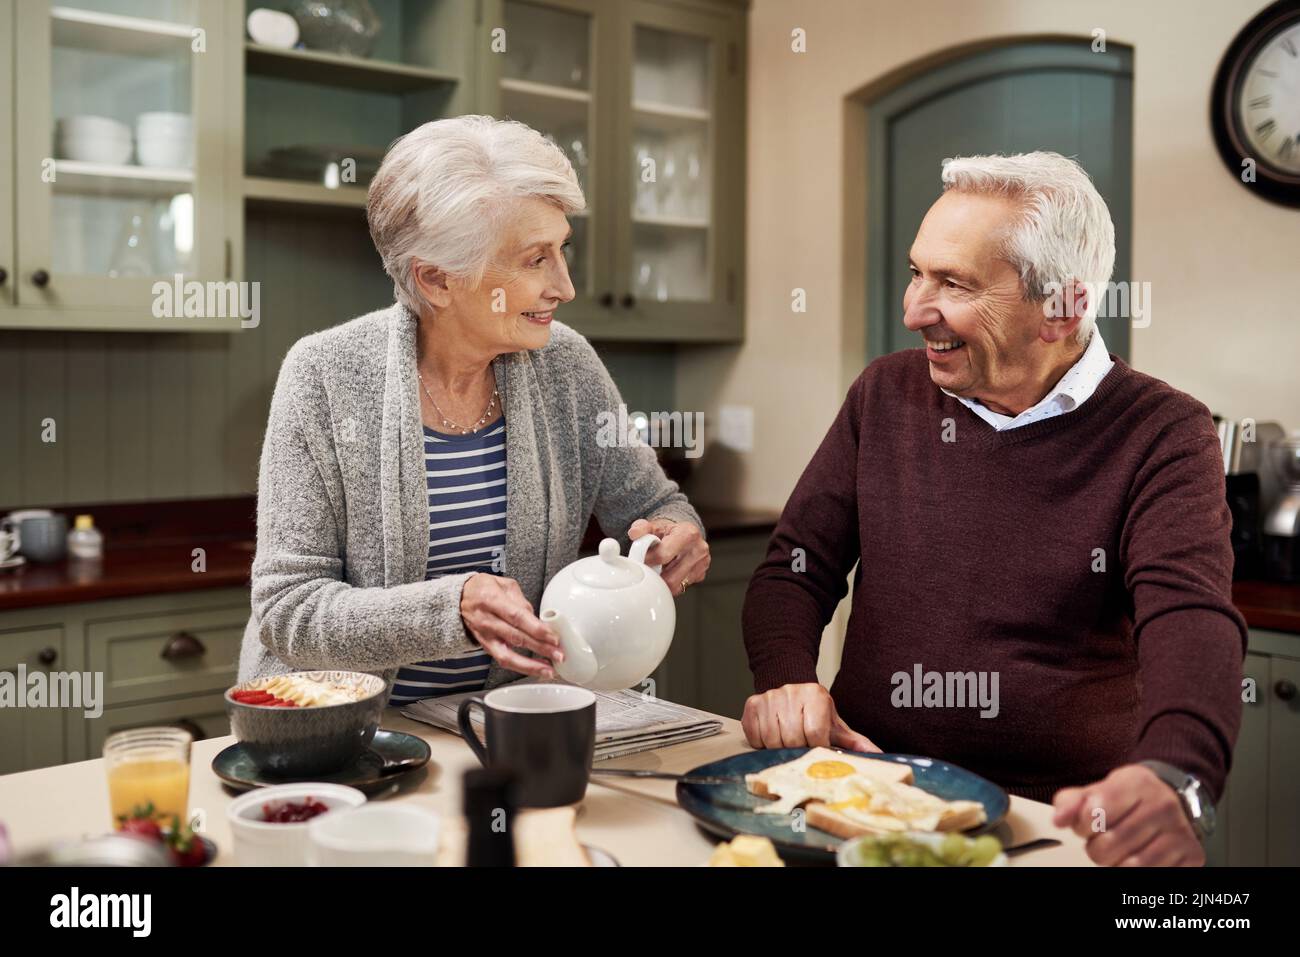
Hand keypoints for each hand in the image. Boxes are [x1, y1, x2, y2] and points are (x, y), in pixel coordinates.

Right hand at [459, 574, 562, 678]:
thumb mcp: (504, 585)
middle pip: (516, 638)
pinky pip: (503, 660)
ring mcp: (485, 636)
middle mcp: (487, 620)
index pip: (517, 617)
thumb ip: (522, 601)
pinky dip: (521, 667)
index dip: (536, 629)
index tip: (553, 637)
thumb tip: (538, 618)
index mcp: (492, 600)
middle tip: (558, 654)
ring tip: (549, 669)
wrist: (460, 598)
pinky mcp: (486, 646)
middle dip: (540, 648)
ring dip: (531, 665)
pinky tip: (536, 668)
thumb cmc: (483, 589)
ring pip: (508, 656)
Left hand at [628, 518, 709, 595]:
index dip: (648, 559)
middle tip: (649, 567)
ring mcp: (702, 564)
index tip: (642, 558)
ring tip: (659, 568)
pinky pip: (680, 588)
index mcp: (688, 533)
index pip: (663, 555)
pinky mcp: (701, 575)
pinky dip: (670, 583)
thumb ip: (641, 527)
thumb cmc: (668, 531)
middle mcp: (699, 549)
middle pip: (670, 576)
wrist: (683, 533)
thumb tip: (634, 533)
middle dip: (655, 574)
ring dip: (662, 580)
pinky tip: (668, 572)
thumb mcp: (654, 525)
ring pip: (675, 586)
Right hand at [741, 683, 880, 751]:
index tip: (816, 746)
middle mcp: (791, 693)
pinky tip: (772, 734)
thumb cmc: (814, 712)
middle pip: (792, 738)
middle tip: (800, 744)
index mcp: (816, 696)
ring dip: (779, 747)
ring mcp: (770, 698)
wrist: (790, 688)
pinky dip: (762, 742)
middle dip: (797, 748)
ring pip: (772, 739)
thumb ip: (856, 742)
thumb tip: (880, 756)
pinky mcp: (752, 704)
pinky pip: (754, 736)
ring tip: (787, 739)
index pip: (814, 732)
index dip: (815, 746)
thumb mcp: (835, 724)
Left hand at [1052, 764, 1204, 865]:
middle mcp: (1162, 804)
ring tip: (1118, 850)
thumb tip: (1058, 818)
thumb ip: (1072, 802)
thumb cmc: (1130, 797)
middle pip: (1109, 844)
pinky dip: (1137, 871)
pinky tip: (1137, 856)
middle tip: (1102, 840)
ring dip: (1115, 863)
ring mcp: (1180, 830)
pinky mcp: (1192, 854)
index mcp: (1136, 782)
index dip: (1082, 825)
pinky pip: (1153, 875)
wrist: (1173, 798)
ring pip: (1131, 866)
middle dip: (1096, 848)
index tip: (1086, 824)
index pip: (1094, 812)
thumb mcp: (1099, 789)